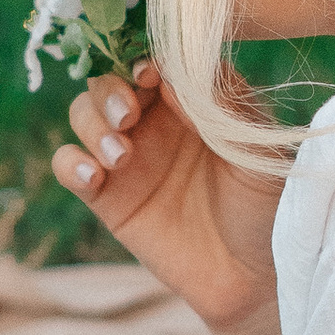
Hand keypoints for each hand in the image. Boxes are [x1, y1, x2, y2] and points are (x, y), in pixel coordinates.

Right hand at [55, 58, 284, 334]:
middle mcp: (155, 120)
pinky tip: (92, 174)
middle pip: (110, 79)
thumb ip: (225, 106)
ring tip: (120, 156)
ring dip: (92, 123)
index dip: (144, 56)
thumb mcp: (257, 151)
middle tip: (130, 113)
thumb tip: (178, 70)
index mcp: (192, 100)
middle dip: (112, 89)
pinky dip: (69, 161)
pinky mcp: (106, 196)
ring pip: (84, 113)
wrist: (251, 277)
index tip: (151, 74)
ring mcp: (127, 156)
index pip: (154, 58)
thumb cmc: (265, 209)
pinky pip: (69, 165)